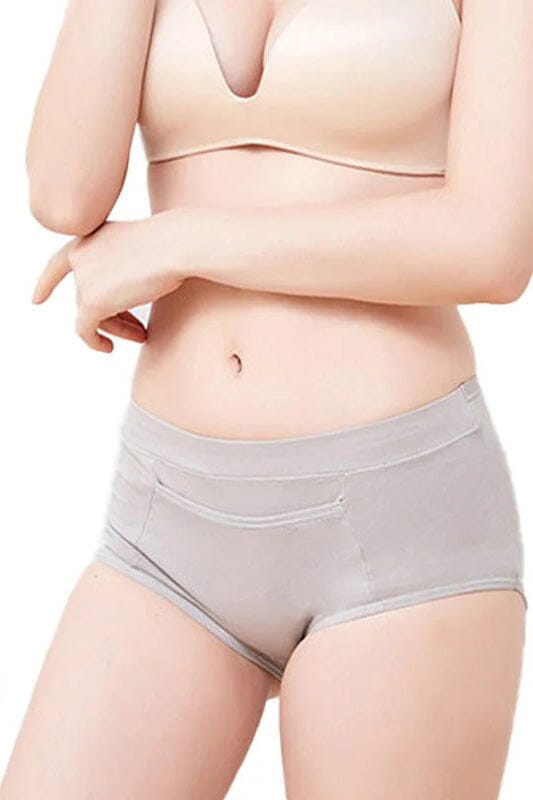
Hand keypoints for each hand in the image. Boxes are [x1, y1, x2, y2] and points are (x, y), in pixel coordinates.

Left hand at [32, 216, 185, 351]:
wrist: (175, 245)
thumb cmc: (169, 245)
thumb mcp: (138, 249)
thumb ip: (119, 267)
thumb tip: (115, 297)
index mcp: (89, 238)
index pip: (59, 263)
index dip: (46, 283)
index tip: (36, 300)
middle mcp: (79, 256)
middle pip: (87, 297)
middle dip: (114, 316)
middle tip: (139, 330)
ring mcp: (83, 279)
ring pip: (92, 314)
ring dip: (117, 328)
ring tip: (141, 335)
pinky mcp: (90, 301)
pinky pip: (85, 330)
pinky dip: (95, 342)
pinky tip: (108, 348)